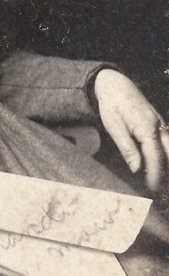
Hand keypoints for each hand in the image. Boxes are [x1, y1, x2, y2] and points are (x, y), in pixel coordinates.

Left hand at [94, 69, 168, 190]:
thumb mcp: (114, 126)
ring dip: (168, 165)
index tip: (153, 190)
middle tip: (159, 190)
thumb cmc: (112, 105)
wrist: (116, 85)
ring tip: (161, 183)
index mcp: (147, 128)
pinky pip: (168, 144)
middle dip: (167, 172)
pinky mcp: (160, 126)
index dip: (156, 175)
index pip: (155, 156)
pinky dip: (167, 157)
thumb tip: (137, 169)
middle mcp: (159, 127)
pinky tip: (162, 168)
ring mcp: (162, 125)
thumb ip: (127, 148)